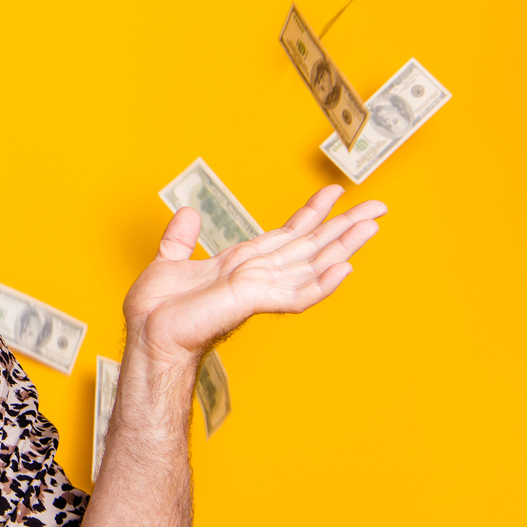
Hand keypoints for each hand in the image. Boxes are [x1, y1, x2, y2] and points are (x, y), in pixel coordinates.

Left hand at [124, 185, 385, 367]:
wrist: (147, 335)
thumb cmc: (157, 311)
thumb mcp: (168, 262)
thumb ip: (180, 239)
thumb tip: (188, 212)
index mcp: (243, 264)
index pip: (287, 234)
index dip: (312, 212)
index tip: (335, 191)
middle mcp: (258, 275)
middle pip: (311, 246)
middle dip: (345, 226)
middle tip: (379, 206)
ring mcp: (259, 289)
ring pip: (313, 265)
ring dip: (344, 246)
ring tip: (373, 227)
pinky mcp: (253, 302)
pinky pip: (296, 294)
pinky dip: (323, 283)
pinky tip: (347, 267)